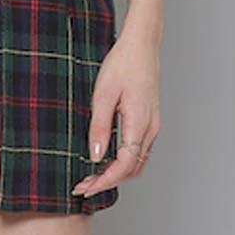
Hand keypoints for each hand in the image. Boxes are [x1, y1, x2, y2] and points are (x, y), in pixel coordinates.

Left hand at [72, 25, 160, 199]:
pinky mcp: (149, 121)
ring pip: (136, 162)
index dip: (104, 181)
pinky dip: (122, 162)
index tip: (85, 188)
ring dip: (115, 174)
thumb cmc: (122, 65)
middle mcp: (150, 128)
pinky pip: (138, 151)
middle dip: (107, 182)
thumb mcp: (103, 96)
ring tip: (91, 176)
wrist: (141, 45)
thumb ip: (99, 128)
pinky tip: (105, 160)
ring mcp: (152, 125)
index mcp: (139, 123)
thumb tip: (95, 157)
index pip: (124, 166)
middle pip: (131, 169)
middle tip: (82, 186)